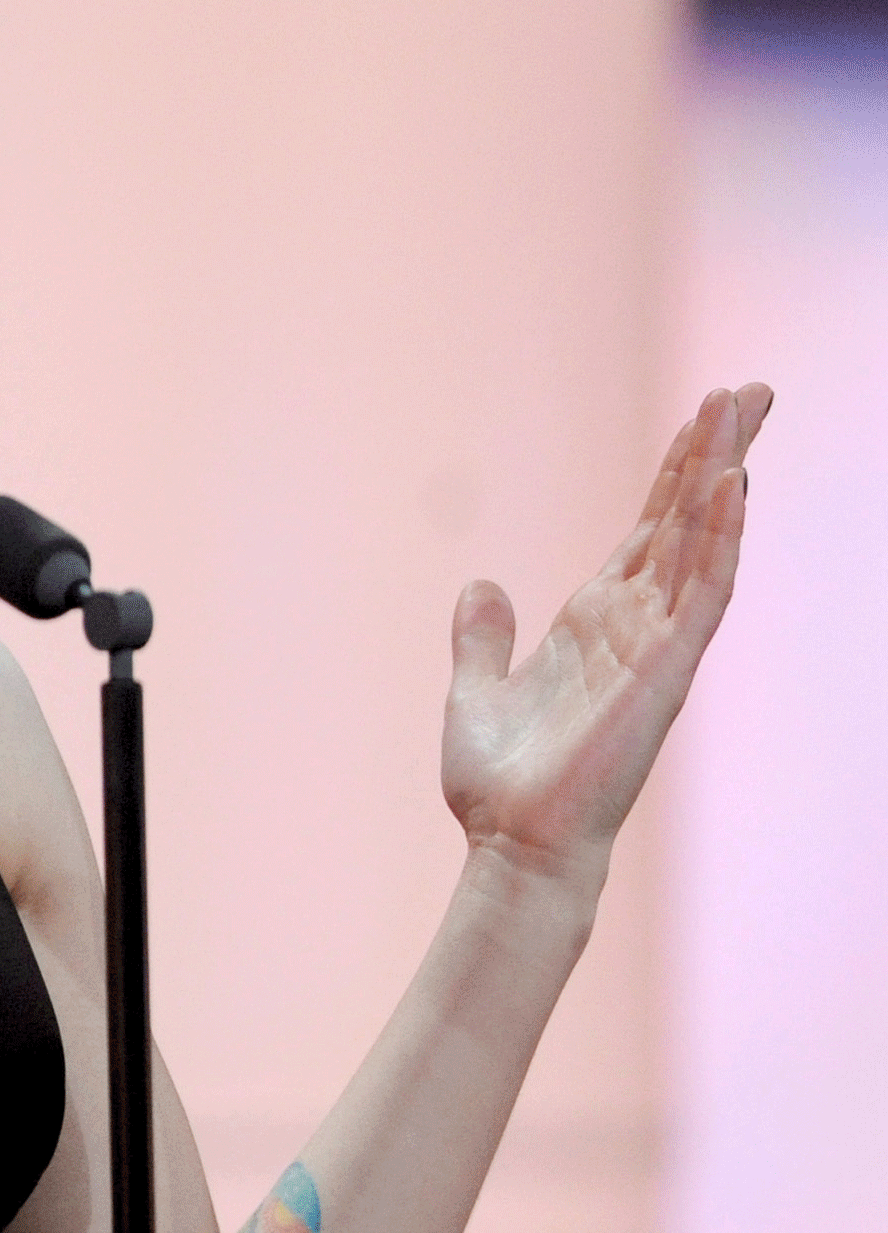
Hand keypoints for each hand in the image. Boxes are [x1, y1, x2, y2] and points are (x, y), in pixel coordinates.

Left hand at [440, 383, 769, 880]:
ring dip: (723, 475)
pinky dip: (720, 541)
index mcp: (594, 623)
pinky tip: (732, 488)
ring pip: (702, 541)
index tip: (706, 414)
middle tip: (754, 388)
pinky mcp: (665, 673)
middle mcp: (636, 624)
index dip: (676, 473)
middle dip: (718, 453)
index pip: (649, 530)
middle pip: (687, 520)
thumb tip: (480, 585)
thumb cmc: (503, 783)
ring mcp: (657, 646)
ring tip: (745, 410)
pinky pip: (703, 594)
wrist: (512, 844)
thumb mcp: (477, 690)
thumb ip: (485, 637)